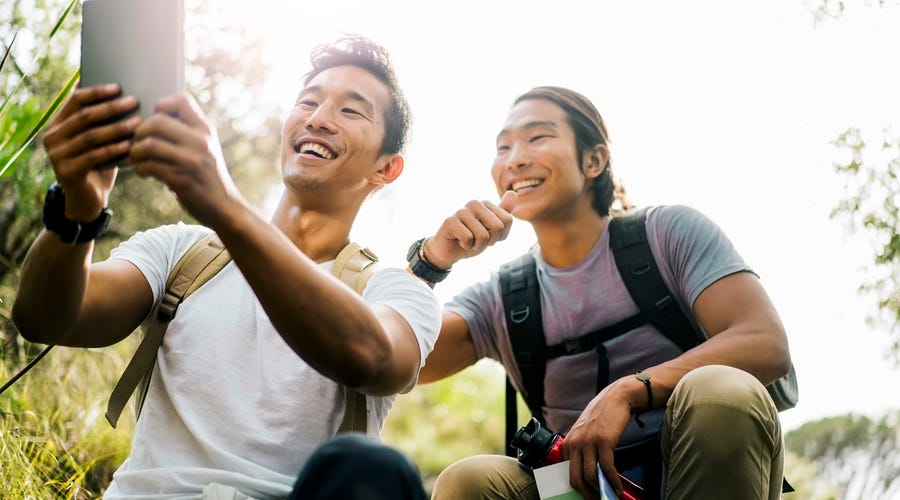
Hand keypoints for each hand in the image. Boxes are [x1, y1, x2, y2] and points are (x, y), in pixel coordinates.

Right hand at [42, 83, 140, 220]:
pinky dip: (113, 150)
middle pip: (84, 117)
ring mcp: (56, 155)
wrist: (89, 199)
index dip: (96, 92)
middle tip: (133, 102)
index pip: (75, 101)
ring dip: (116, 128)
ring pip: (90, 136)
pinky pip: (93, 157)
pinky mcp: (66, 172)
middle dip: (111, 108)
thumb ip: (102, 120)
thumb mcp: (99, 140)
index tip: (118, 87)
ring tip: (138, 122)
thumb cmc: (98, 164)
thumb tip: (117, 90)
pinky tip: (130, 145)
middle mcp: (52, 138)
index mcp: (58, 124)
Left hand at [129, 93, 243, 227]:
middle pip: (157, 121)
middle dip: (140, 131)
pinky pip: (149, 166)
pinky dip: (141, 169)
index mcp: (206, 130)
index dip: (162, 105)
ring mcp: (191, 161)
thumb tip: (153, 117)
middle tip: (139, 142)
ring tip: (137, 158)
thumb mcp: (207, 147)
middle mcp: (200, 142)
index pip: (181, 99)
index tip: (157, 119)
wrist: (224, 206)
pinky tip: (145, 172)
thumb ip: (188, 131)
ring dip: (136, 152)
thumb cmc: (208, 175)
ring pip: (149, 144)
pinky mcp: (181, 180)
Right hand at [423, 190, 516, 268]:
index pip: (508, 220)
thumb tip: (513, 193)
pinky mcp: (450, 220)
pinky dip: (466, 246)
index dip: (500, 235)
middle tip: (477, 240)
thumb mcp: (492, 229)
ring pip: (483, 235)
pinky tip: (458, 241)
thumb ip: (504, 213)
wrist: (449, 251)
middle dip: (489, 241)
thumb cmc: (472, 240)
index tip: (488, 236)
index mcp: (486, 204)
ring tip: (468, 241)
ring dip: (477, 245)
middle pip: (498, 227)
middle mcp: (474, 203)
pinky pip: (468, 238)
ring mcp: (462, 211)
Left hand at [563, 380, 633, 498]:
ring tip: (610, 495)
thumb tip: (588, 476)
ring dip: (601, 490)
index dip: (578, 488)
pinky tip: (617, 487)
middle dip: (587, 494)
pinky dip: (612, 481)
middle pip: (576, 478)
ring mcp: (588, 442)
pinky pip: (606, 468)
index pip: (568, 472)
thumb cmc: (603, 416)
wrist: (616, 398)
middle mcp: (575, 443)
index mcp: (568, 443)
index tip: (588, 495)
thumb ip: (582, 450)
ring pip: (590, 476)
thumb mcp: (585, 433)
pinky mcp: (603, 441)